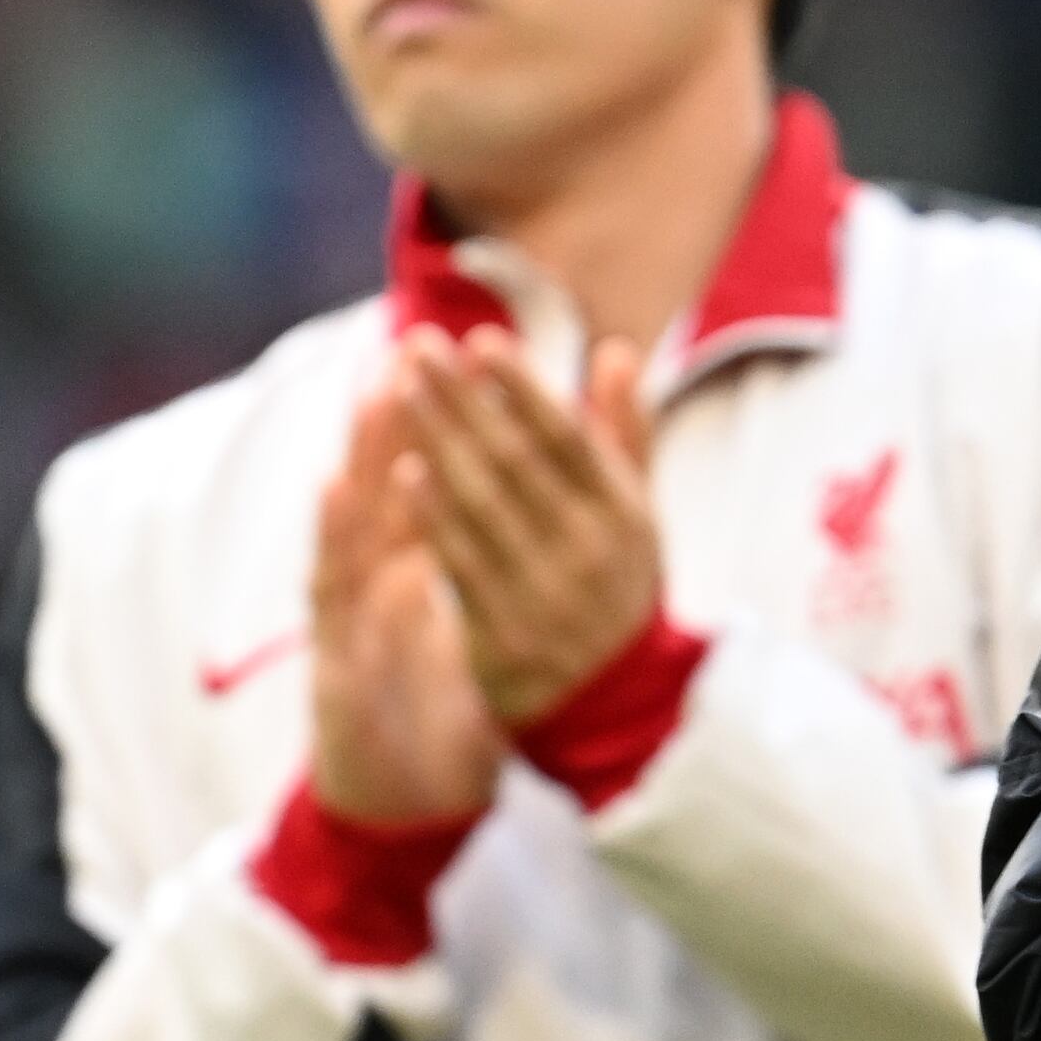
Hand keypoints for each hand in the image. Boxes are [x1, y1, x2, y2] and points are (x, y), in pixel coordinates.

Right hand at [308, 372, 505, 824]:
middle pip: (381, 501)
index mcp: (413, 582)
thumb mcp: (474, 637)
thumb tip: (509, 512)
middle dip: (396, 428)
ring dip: (362, 469)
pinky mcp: (337, 672)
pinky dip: (341, 552)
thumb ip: (480, 571)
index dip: (440, 435)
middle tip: (410, 353)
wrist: (401, 815)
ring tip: (377, 402)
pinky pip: (338, 606)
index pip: (423, 496)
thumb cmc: (438, 720)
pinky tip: (348, 507)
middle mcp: (376, 595)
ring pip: (352, 537)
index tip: (458, 367)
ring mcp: (352, 629)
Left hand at [398, 329, 668, 726]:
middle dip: (464, 400)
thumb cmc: (615, 583)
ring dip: (438, 442)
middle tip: (419, 347)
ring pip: (483, 506)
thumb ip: (626, 434)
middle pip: (516, 463)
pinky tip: (403, 471)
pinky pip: (462, 564)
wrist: (612, 699)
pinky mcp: (504, 633)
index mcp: (625, 515)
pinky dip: (433, 516)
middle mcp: (588, 551)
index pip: (569, 440)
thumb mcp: (638, 512)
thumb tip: (617, 351)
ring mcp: (545, 594)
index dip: (524, 389)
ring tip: (402, 390)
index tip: (483, 341)